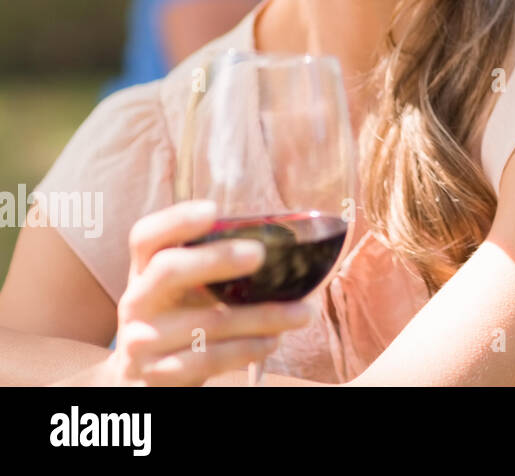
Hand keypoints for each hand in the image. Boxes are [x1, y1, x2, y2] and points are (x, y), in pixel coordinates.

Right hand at [100, 200, 312, 385]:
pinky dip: (247, 348)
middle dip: (218, 258)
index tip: (212, 210)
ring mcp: (142, 339)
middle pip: (169, 269)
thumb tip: (286, 249)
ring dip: (262, 316)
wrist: (140, 379)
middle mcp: (137, 300)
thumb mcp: (185, 290)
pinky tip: (272, 342)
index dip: (176, 220)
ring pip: (207, 322)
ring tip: (302, 313)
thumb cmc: (180, 318)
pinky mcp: (157, 374)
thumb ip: (216, 267)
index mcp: (144, 269)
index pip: (146, 236)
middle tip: (260, 254)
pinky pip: (208, 359)